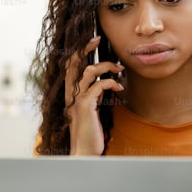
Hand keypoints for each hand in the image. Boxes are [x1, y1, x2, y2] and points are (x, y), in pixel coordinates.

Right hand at [65, 36, 123, 154]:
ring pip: (89, 70)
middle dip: (85, 48)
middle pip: (74, 62)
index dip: (80, 51)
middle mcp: (71, 93)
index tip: (93, 42)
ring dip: (107, 66)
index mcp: (71, 93)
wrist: (84, 152)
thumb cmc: (90, 133)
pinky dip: (112, 83)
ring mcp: (77, 99)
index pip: (71, 66)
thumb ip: (95, 96)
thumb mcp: (92, 110)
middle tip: (98, 39)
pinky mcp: (85, 105)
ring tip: (120, 69)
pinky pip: (100, 85)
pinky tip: (120, 89)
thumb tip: (106, 84)